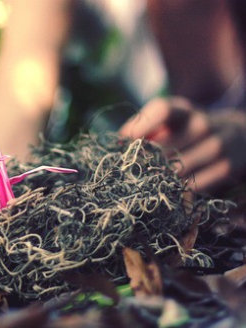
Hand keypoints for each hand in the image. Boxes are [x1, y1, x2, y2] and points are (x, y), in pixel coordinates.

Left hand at [119, 97, 245, 192]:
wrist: (237, 136)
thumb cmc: (188, 128)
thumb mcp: (171, 119)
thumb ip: (144, 126)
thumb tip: (119, 140)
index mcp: (184, 110)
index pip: (161, 111)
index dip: (140, 126)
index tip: (123, 141)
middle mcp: (202, 124)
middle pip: (162, 149)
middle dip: (142, 162)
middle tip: (127, 170)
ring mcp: (216, 146)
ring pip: (174, 171)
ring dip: (156, 179)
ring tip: (143, 182)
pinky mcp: (225, 168)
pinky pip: (191, 186)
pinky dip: (175, 190)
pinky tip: (166, 190)